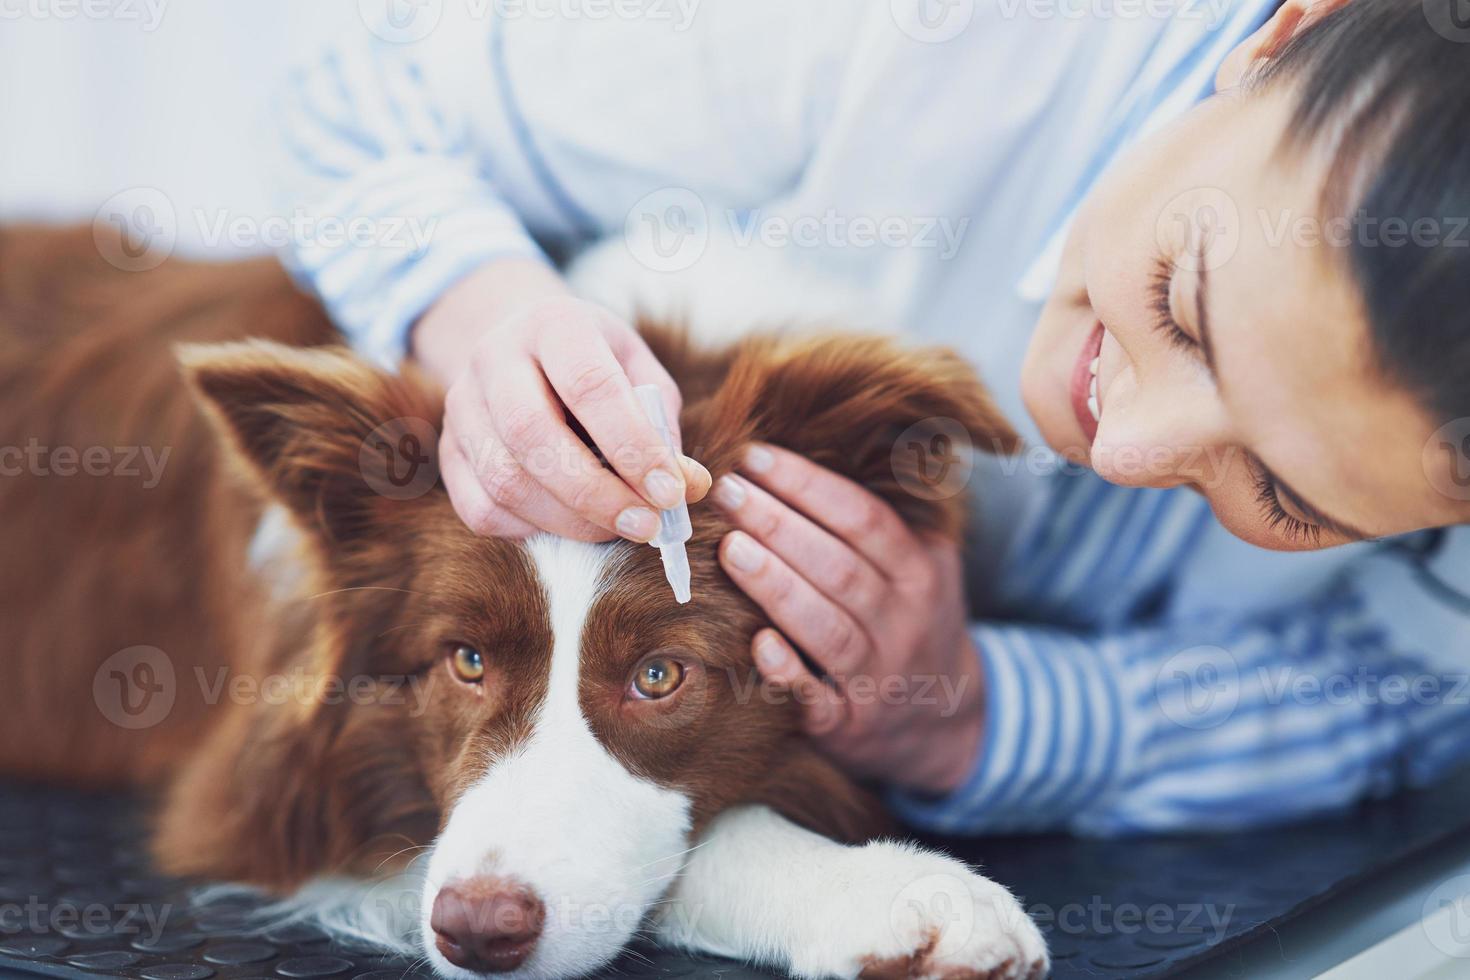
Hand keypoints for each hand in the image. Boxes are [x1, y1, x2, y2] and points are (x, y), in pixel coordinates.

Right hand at [415, 259, 709, 540]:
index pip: (589, 385)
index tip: (670, 492)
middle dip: (596, 493)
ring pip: (504, 479)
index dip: (632, 446)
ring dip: (569, 520)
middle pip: (532, 434)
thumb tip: (687, 487)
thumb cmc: (598, 367)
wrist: (523, 350)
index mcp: (553, 324)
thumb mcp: (639, 375)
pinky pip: (482, 509)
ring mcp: (462, 406)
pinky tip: (572, 526)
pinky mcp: (449, 453)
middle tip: (646, 526)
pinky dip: (533, 530)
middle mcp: (494, 357)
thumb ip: (663, 428)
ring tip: (618, 528)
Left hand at [710, 443, 984, 794]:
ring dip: (778, 587)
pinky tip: (756, 643)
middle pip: (840, 568)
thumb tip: (843, 440)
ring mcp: (878, 677)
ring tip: (729, 547)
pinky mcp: (849, 726)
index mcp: (920, 573)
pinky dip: (789, 674)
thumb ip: (890, 513)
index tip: (755, 456)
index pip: (864, 520)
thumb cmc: (914, 620)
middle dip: (780, 525)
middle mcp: (904, 623)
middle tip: (726, 491)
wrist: (947, 722)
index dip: (809, 486)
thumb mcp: (926, 562)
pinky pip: (818, 701)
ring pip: (828, 628)